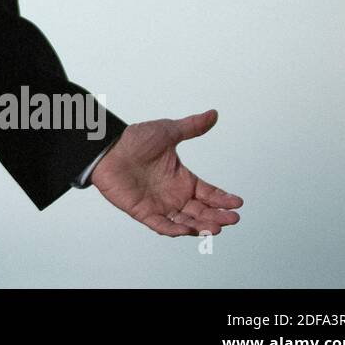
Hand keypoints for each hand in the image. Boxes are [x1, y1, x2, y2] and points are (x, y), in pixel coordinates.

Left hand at [90, 109, 242, 235]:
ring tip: (216, 227)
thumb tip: (213, 114)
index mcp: (182, 179)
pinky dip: (175, 230)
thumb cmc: (133, 140)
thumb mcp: (167, 132)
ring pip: (186, 221)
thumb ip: (191, 127)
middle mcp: (174, 195)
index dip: (223, 199)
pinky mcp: (143, 212)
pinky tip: (188, 230)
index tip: (238, 203)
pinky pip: (162, 225)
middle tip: (233, 219)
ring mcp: (160, 205)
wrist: (106, 149)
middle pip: (202, 211)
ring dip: (201, 226)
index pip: (208, 193)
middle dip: (218, 216)